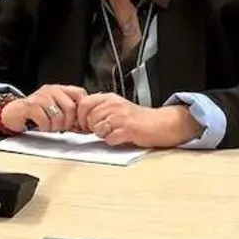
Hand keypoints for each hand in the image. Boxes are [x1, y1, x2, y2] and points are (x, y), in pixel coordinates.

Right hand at [1, 84, 87, 132]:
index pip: (80, 93)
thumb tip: (87, 126)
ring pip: (58, 116)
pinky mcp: (30, 105)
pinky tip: (40, 125)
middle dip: (67, 123)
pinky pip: (45, 121)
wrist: (14, 113)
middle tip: (60, 128)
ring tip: (48, 126)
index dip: (83, 111)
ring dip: (55, 127)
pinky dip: (44, 128)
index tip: (80, 123)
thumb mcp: (56, 110)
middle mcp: (51, 90)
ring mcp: (40, 96)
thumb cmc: (37, 114)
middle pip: (70, 108)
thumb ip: (71, 114)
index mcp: (60, 89)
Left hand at [77, 93, 202, 147]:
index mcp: (109, 98)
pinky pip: (110, 138)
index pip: (84, 103)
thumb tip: (78, 119)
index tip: (84, 124)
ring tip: (114, 133)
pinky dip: (113, 141)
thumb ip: (99, 109)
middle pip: (89, 118)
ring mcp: (122, 117)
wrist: (160, 123)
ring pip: (98, 128)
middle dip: (92, 128)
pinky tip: (121, 138)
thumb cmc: (136, 118)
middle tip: (102, 130)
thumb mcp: (116, 106)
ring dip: (103, 135)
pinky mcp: (129, 130)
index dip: (80, 116)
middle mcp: (115, 105)